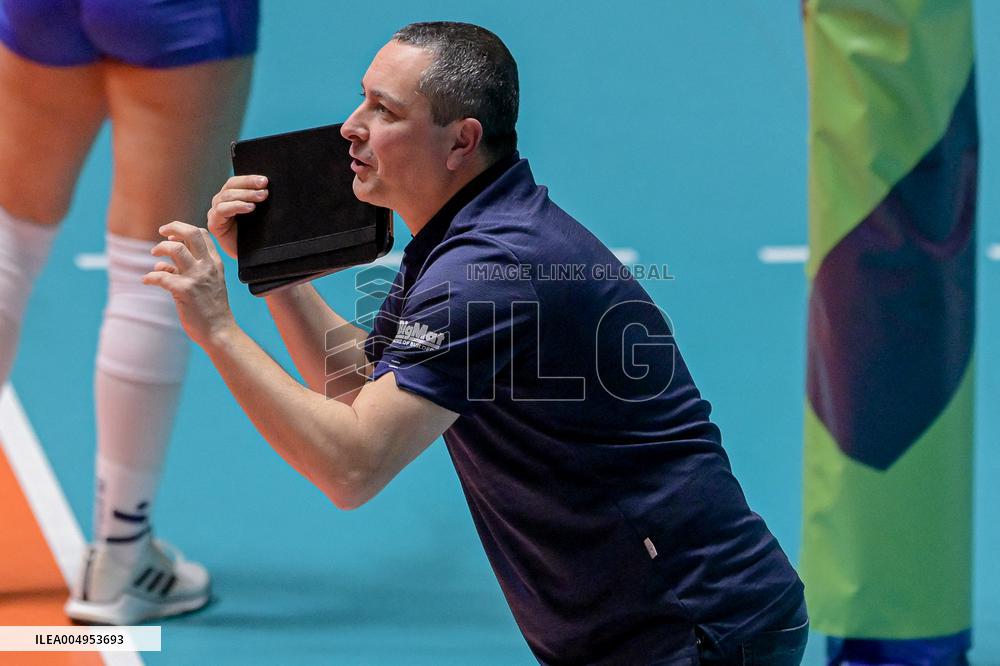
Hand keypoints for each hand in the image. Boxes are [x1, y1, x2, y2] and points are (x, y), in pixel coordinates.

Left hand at [142, 221, 236, 348]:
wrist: (219, 331)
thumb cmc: (211, 309)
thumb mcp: (208, 284)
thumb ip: (187, 270)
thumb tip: (161, 263)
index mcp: (215, 263)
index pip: (202, 234)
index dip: (185, 230)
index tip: (173, 236)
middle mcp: (207, 266)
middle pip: (191, 234)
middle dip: (173, 227)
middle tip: (161, 231)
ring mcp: (196, 277)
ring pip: (176, 249)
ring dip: (160, 248)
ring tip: (153, 254)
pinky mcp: (184, 291)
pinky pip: (161, 275)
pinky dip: (149, 277)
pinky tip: (146, 280)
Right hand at [207, 174, 268, 258]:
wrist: (250, 257)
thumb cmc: (255, 236)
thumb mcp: (259, 215)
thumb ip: (259, 201)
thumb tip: (269, 187)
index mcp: (230, 197)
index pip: (236, 182)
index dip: (249, 179)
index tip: (265, 180)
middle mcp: (221, 202)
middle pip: (231, 186)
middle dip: (249, 184)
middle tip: (265, 187)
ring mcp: (215, 212)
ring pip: (227, 196)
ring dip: (246, 195)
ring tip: (261, 197)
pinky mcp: (214, 223)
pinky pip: (222, 210)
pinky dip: (237, 206)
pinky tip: (250, 207)